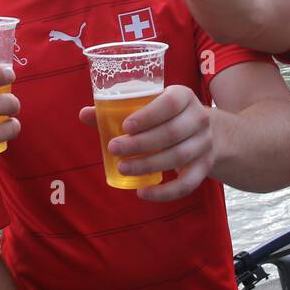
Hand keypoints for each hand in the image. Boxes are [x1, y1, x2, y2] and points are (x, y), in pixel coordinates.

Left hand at [78, 84, 214, 202]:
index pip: (170, 103)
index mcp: (184, 97)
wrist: (205, 132)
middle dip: (140, 144)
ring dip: (148, 165)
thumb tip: (85, 114)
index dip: (148, 115)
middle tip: (115, 149)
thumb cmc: (166, 116)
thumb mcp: (150, 106)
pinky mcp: (205, 167)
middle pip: (171, 133)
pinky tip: (142, 193)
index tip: (125, 127)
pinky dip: (165, 192)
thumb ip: (118, 110)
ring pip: (177, 157)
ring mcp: (205, 144)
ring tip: (122, 168)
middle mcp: (199, 119)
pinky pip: (187, 184)